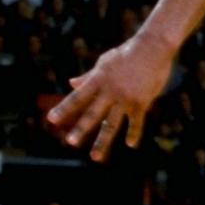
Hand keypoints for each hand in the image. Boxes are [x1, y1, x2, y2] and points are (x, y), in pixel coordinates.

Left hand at [48, 33, 175, 161]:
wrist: (153, 47)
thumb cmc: (127, 53)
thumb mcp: (105, 62)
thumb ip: (88, 76)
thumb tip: (71, 83)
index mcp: (99, 80)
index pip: (77, 97)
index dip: (64, 108)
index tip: (51, 119)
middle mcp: (110, 91)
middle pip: (93, 113)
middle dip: (81, 128)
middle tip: (70, 141)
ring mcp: (126, 98)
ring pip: (112, 124)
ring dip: (102, 141)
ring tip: (94, 157)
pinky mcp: (141, 102)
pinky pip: (136, 122)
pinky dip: (134, 133)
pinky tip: (130, 144)